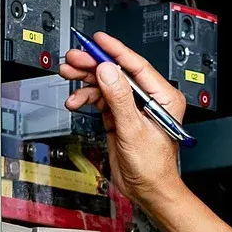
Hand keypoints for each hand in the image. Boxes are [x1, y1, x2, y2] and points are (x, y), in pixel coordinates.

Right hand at [61, 32, 187, 209]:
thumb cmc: (153, 167)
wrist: (148, 191)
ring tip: (68, 75)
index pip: (137, 66)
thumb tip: (109, 71)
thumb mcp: (134, 130)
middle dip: (93, 64)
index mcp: (163, 97)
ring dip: (85, 81)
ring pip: (106, 84)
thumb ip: (120, 99)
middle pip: (117, 72)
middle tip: (73, 59)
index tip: (98, 40)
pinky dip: (87, 98)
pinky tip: (76, 100)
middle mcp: (148, 99)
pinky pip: (101, 99)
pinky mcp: (120, 116)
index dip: (115, 50)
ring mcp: (133, 107)